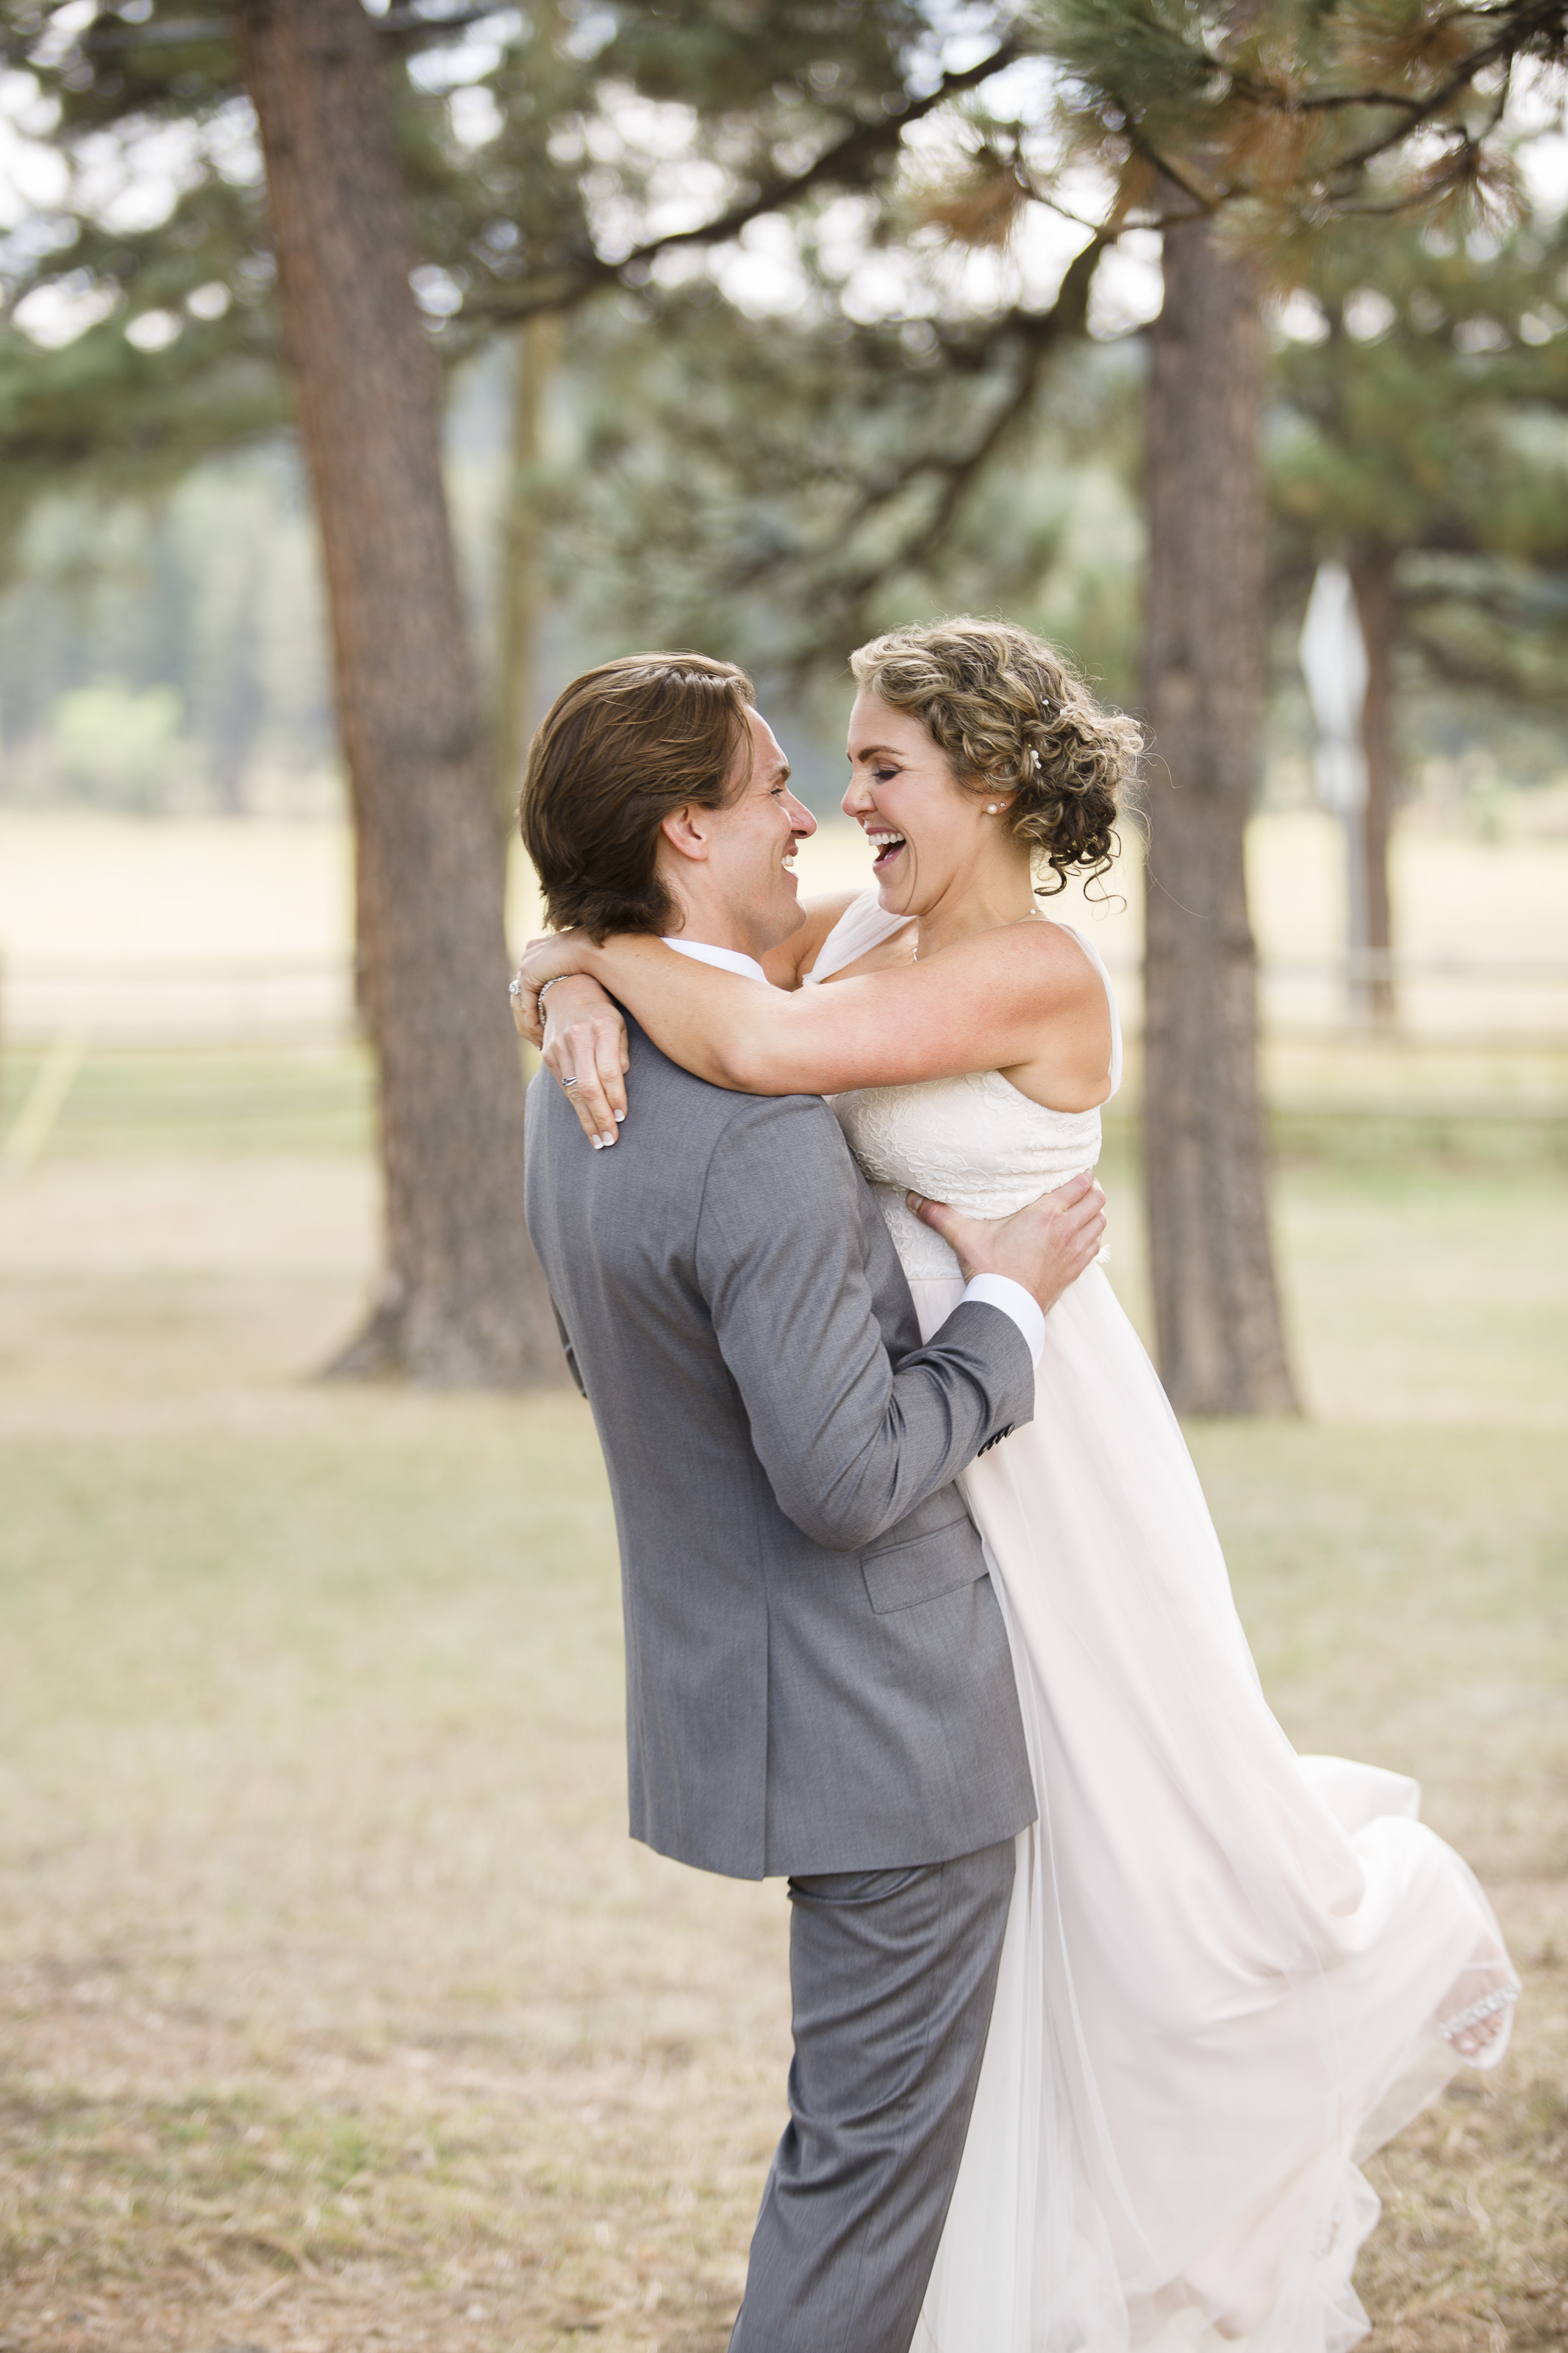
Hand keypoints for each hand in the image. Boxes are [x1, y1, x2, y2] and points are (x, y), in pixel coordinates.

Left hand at [510, 930, 593, 1045]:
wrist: (590, 948)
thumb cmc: (593, 956)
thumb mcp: (577, 964)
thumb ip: (569, 972)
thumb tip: (574, 980)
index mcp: (537, 948)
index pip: (529, 983)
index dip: (537, 1003)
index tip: (547, 1021)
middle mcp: (528, 956)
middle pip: (522, 995)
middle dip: (531, 1017)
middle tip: (540, 1036)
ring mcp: (525, 966)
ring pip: (522, 1004)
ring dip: (531, 1025)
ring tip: (543, 1040)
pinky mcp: (528, 977)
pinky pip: (527, 1007)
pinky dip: (534, 1023)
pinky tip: (543, 1036)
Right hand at [539, 974, 629, 1148]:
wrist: (567, 990)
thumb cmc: (603, 1011)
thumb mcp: (620, 1024)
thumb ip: (622, 1053)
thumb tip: (619, 1085)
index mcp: (602, 1027)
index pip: (609, 1071)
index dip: (616, 1097)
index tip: (623, 1118)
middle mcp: (578, 1037)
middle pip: (589, 1085)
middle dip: (600, 1116)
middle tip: (611, 1140)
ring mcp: (560, 1046)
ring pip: (573, 1090)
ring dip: (587, 1119)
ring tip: (599, 1141)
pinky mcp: (549, 1055)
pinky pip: (564, 1086)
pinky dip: (576, 1107)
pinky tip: (586, 1123)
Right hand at [908, 1170, 1105, 1316]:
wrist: (1007, 1309)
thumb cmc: (990, 1271)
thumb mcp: (965, 1239)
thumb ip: (941, 1216)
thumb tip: (913, 1200)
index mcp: (1046, 1214)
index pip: (1080, 1183)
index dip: (1082, 1173)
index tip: (1074, 1169)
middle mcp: (1066, 1229)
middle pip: (1097, 1198)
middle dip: (1091, 1190)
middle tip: (1078, 1187)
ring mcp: (1074, 1251)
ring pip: (1100, 1221)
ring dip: (1094, 1213)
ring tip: (1080, 1209)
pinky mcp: (1075, 1270)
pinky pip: (1095, 1245)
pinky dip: (1092, 1236)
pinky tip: (1079, 1236)